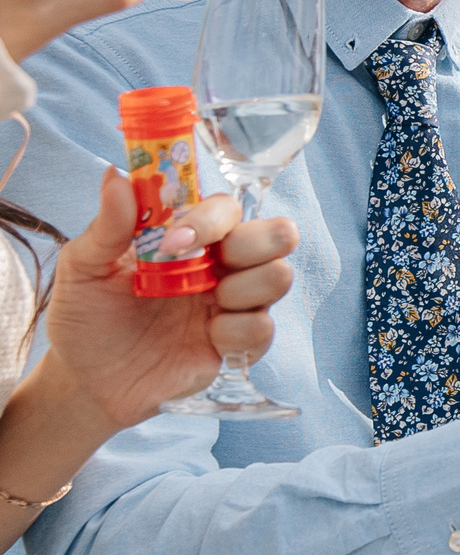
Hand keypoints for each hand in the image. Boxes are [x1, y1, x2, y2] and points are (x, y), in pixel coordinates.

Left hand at [42, 169, 296, 426]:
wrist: (86, 380)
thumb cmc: (86, 317)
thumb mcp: (84, 267)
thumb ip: (108, 224)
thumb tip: (115, 174)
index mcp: (190, 238)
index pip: (227, 208)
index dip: (211, 219)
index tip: (173, 242)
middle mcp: (221, 265)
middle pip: (279, 234)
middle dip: (253, 245)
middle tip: (209, 270)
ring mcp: (234, 303)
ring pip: (279, 277)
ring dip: (243, 290)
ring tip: (204, 307)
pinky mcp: (240, 344)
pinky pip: (263, 329)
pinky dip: (234, 334)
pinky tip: (206, 341)